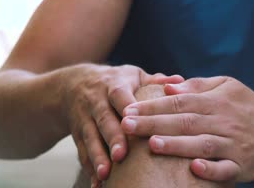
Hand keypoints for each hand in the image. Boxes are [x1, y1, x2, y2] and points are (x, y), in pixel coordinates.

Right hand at [59, 64, 183, 184]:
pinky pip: (81, 152)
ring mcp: (85, 118)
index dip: (125, 107)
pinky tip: (97, 184)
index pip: (120, 95)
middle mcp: (97, 101)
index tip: (132, 122)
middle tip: (121, 156)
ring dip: (98, 157)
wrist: (74, 84)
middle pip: (104, 120)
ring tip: (106, 174)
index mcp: (114, 85)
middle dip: (112, 138)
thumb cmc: (116, 81)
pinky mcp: (78, 134)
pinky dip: (89, 168)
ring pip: (90, 138)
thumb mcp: (133, 75)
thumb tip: (180, 81)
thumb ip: (155, 81)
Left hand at [121, 77, 253, 182]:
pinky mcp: (242, 165)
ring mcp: (234, 144)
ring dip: (177, 145)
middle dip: (154, 123)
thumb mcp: (226, 86)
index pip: (180, 102)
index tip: (129, 109)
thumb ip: (197, 85)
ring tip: (152, 144)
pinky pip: (226, 169)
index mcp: (217, 101)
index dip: (153, 105)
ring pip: (203, 144)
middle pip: (186, 122)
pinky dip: (210, 169)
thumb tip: (168, 87)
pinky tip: (193, 167)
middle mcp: (224, 121)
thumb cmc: (246, 105)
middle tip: (126, 126)